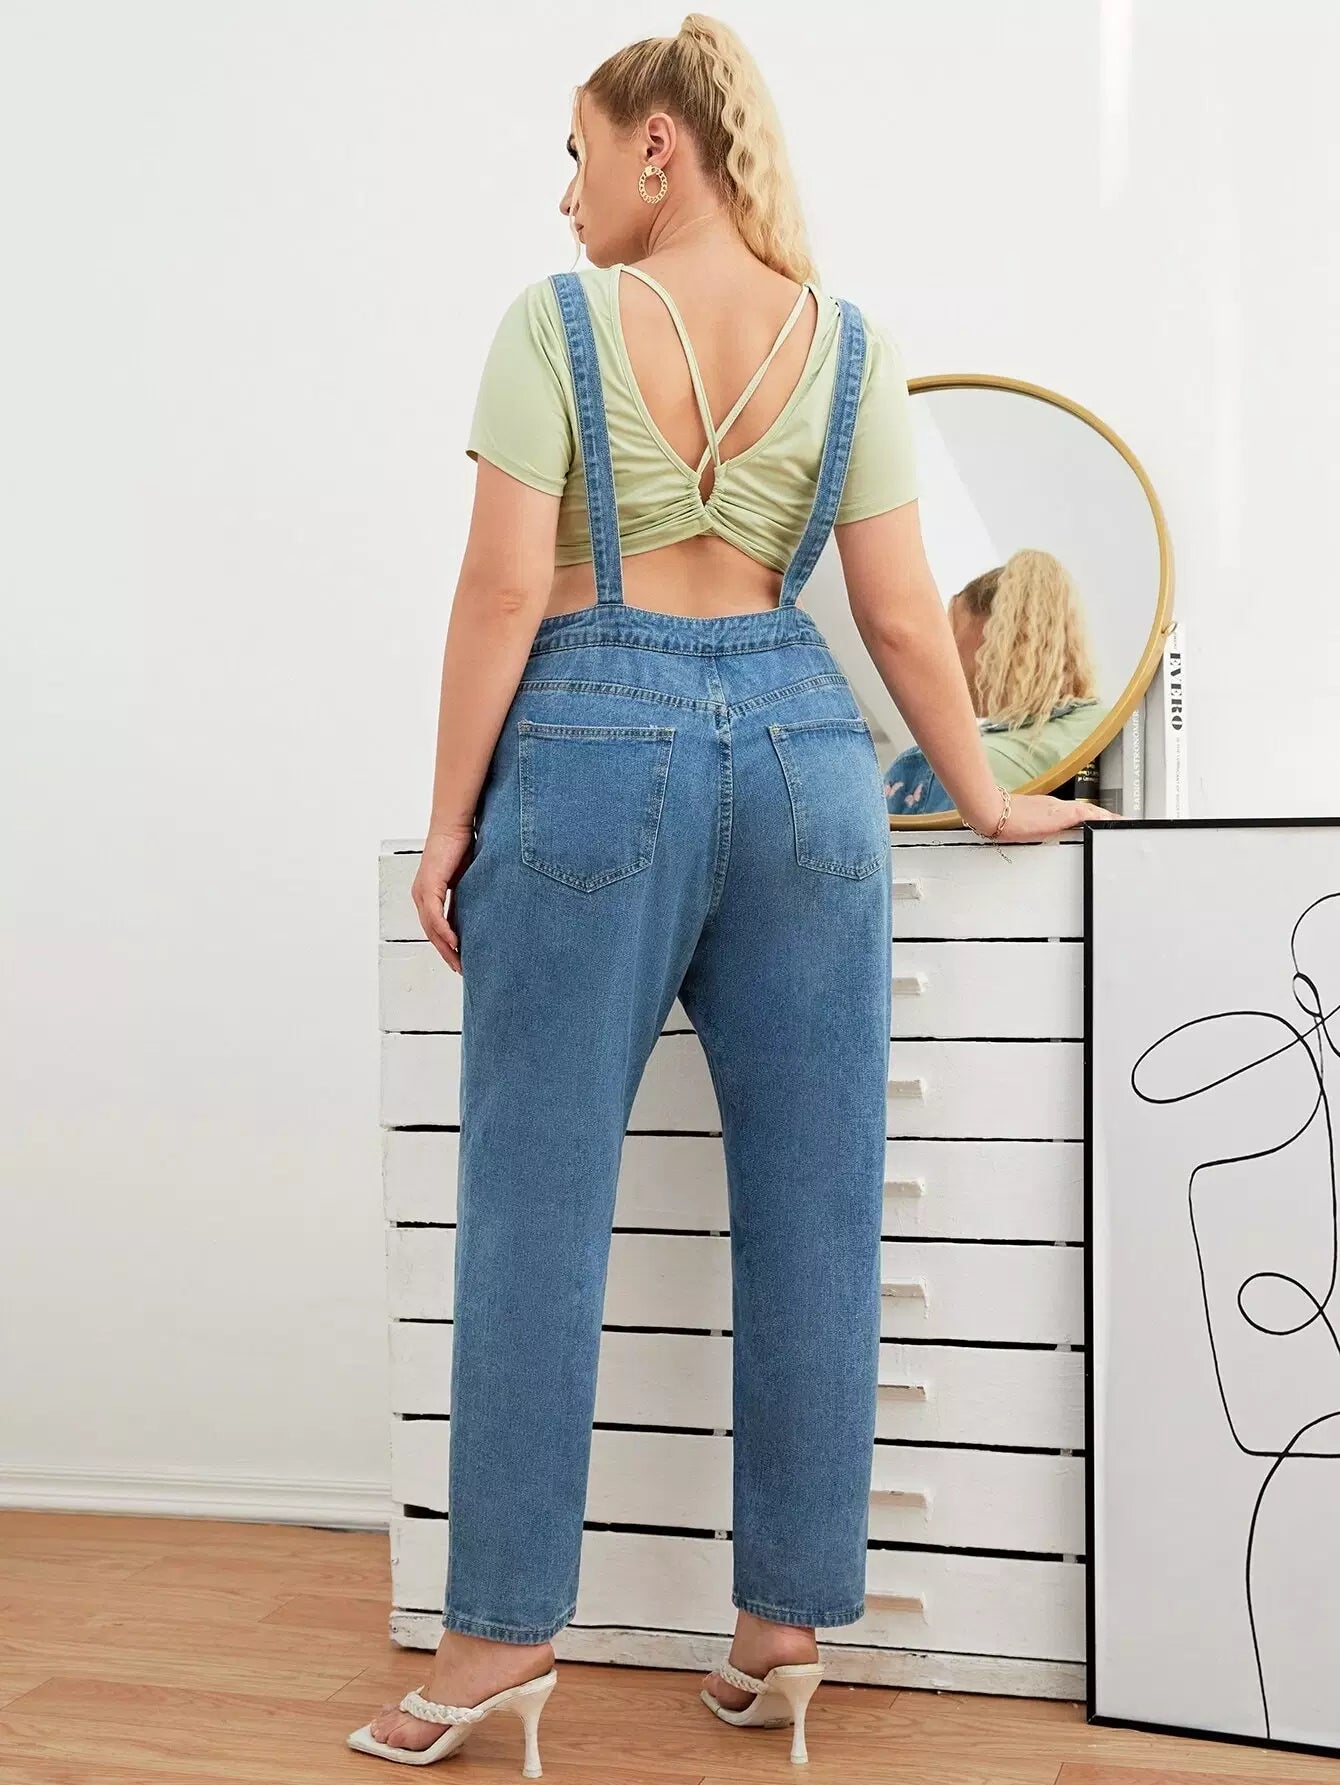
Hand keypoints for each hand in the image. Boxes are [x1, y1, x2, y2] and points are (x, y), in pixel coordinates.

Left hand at [412, 822, 474, 972]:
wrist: (454, 824)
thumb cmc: (461, 845)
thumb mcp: (466, 878)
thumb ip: (468, 896)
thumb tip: (480, 913)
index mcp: (428, 894)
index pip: (436, 927)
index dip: (447, 946)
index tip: (460, 959)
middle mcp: (421, 894)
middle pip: (431, 933)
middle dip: (446, 953)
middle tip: (460, 968)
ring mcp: (423, 891)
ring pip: (432, 928)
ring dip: (445, 947)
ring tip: (459, 961)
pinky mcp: (429, 885)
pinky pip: (435, 916)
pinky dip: (445, 931)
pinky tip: (455, 942)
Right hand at [976, 791, 1129, 844]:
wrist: (992, 811)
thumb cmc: (997, 818)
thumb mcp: (1012, 823)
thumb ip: (1021, 825)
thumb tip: (1015, 830)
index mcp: (1045, 809)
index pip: (1071, 812)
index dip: (1086, 815)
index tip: (1097, 818)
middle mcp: (1055, 806)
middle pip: (1085, 812)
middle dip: (1102, 817)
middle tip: (1118, 821)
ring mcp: (1060, 809)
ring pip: (1091, 812)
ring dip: (1107, 818)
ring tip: (1123, 822)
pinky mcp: (1064, 813)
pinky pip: (1091, 815)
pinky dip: (1105, 818)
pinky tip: (1116, 822)